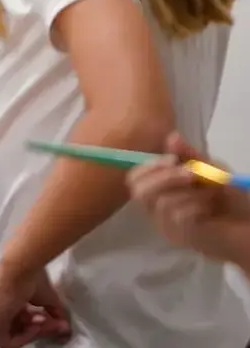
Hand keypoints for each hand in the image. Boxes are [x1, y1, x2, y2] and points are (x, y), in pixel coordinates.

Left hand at [0, 261, 70, 346]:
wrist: (19, 267)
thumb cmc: (29, 277)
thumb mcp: (45, 299)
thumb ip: (54, 315)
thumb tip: (66, 327)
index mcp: (2, 302)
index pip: (20, 322)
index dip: (38, 325)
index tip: (52, 319)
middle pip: (18, 331)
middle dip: (39, 329)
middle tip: (53, 322)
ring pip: (14, 337)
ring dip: (33, 332)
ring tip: (44, 318)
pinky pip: (8, 342)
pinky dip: (25, 337)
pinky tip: (34, 324)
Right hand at [129, 134, 249, 269]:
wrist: (248, 226)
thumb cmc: (230, 199)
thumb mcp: (211, 171)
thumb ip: (190, 156)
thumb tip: (172, 136)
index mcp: (160, 190)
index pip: (135, 178)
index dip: (148, 165)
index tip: (172, 158)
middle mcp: (158, 209)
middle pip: (139, 190)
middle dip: (165, 177)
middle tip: (190, 174)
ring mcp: (168, 225)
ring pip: (161, 202)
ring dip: (189, 192)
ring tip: (211, 193)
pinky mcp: (181, 238)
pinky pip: (178, 216)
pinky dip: (196, 206)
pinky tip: (210, 207)